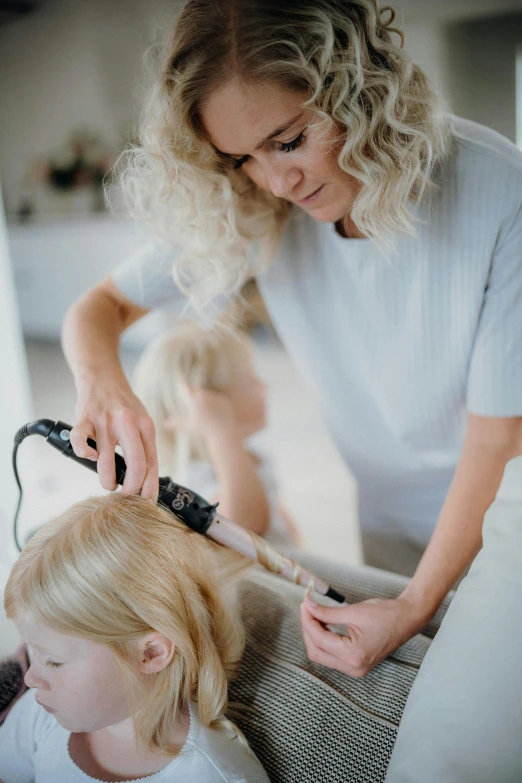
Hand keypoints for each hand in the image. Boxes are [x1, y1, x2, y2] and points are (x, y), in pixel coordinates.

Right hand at [70, 380, 157, 499]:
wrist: (102, 376)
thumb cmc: (123, 405)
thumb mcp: (142, 422)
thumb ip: (144, 446)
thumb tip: (145, 480)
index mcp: (146, 425)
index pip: (152, 463)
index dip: (150, 487)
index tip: (146, 502)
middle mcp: (127, 423)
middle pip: (136, 465)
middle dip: (131, 489)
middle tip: (125, 497)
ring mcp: (105, 420)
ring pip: (106, 461)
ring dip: (107, 480)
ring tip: (108, 483)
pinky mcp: (85, 418)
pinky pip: (80, 441)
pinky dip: (82, 454)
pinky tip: (87, 456)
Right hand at [166, 387, 237, 442]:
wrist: (224, 434)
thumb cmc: (204, 431)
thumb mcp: (190, 427)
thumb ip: (177, 423)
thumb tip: (165, 424)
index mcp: (194, 402)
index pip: (185, 388)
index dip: (182, 388)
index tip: (180, 388)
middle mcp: (204, 397)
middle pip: (196, 390)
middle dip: (194, 395)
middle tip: (195, 405)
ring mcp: (215, 397)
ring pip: (207, 394)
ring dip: (205, 400)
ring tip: (207, 413)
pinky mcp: (224, 399)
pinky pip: (217, 398)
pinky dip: (215, 404)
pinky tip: (216, 414)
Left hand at [300, 594, 425, 677]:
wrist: (407, 619)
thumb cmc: (385, 614)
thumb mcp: (353, 611)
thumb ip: (327, 612)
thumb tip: (307, 606)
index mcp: (353, 655)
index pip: (319, 639)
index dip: (308, 620)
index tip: (304, 603)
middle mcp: (354, 668)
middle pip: (316, 652)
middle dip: (308, 629)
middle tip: (307, 609)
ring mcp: (356, 669)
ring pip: (322, 656)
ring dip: (315, 635)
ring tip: (314, 614)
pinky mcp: (357, 665)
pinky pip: (332, 656)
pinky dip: (325, 641)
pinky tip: (323, 624)